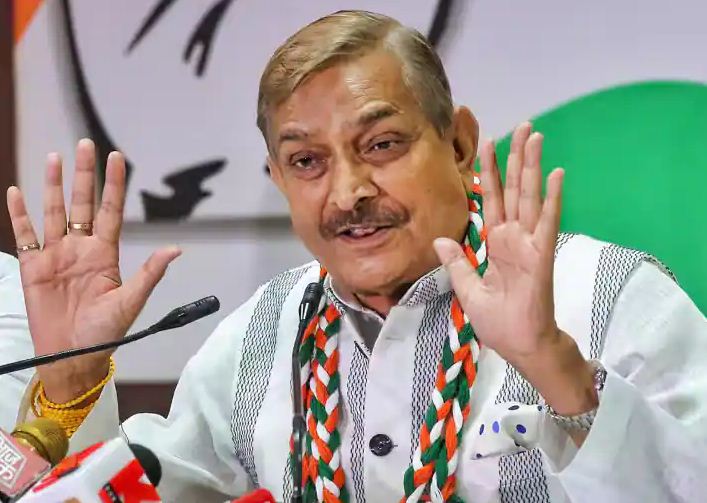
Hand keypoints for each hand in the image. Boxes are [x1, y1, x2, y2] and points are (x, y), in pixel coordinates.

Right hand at [6, 140, 180, 401]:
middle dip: (84, 174)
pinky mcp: (32, 267)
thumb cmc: (105, 332)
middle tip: (86, 144)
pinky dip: (19, 215)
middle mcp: (81, 248)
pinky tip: (17, 192)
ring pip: (53, 212)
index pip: (111, 210)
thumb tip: (176, 249)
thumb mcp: (130, 301)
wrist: (73, 357)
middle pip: (83, 203)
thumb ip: (149, 273)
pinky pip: (24, 235)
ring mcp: (56, 255)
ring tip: (54, 158)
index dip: (114, 184)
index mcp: (105, 253)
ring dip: (52, 185)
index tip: (118, 157)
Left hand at [434, 123, 595, 416]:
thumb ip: (457, 263)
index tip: (487, 145)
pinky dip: (552, 199)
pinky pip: (547, 223)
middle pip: (513, 190)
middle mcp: (514, 238)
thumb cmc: (500, 323)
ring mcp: (529, 244)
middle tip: (523, 126)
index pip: (490, 200)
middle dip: (516, 158)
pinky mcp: (541, 256)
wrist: (521, 346)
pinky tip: (556, 174)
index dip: (487, 173)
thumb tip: (440, 240)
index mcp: (496, 244)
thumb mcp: (468, 290)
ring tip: (537, 136)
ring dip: (533, 167)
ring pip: (530, 197)